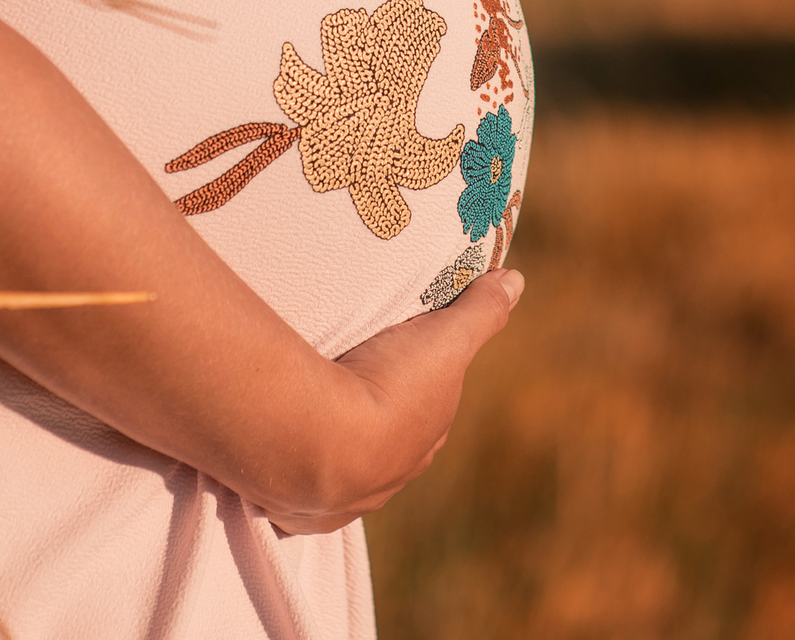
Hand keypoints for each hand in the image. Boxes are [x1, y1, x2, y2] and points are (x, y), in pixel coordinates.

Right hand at [264, 269, 522, 533]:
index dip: (417, 388)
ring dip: (329, 446)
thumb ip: (480, 311)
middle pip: (385, 444)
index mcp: (422, 442)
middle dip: (374, 421)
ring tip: (305, 414)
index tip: (397, 362)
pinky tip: (278, 461)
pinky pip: (296, 499)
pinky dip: (292, 480)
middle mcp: (388, 480)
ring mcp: (342, 500)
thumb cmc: (387, 387)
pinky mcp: (296, 513)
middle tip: (346, 382)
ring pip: (341, 471)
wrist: (315, 439)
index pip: (427, 415)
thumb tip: (516, 281)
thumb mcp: (443, 337)